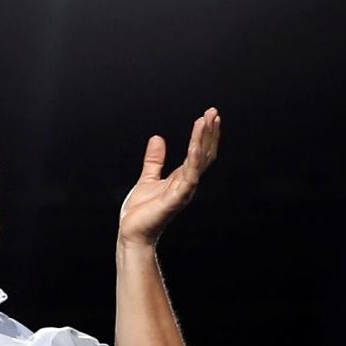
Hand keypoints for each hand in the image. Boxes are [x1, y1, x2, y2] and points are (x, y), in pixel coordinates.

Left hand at [117, 108, 221, 246]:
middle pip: (204, 154)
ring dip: (203, 140)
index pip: (199, 152)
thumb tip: (157, 138)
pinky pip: (189, 177)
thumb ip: (154, 160)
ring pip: (199, 161)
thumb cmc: (141, 212)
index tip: (207, 116)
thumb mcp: (147, 178)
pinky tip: (195, 145)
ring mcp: (184, 191)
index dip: (204, 135)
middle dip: (209, 133)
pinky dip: (193, 161)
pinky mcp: (176, 199)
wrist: (132, 233)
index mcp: (181, 178)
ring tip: (207, 121)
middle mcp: (187, 183)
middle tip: (213, 112)